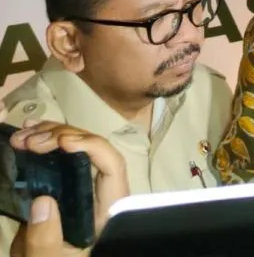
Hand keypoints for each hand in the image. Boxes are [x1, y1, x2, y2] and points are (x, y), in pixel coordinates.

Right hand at [9, 121, 129, 256]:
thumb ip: (46, 239)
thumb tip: (42, 201)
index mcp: (107, 208)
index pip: (113, 166)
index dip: (93, 147)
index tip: (62, 142)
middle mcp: (99, 191)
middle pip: (92, 150)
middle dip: (60, 137)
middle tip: (28, 140)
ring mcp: (81, 185)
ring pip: (75, 147)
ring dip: (48, 135)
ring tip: (21, 136)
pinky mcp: (63, 185)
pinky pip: (59, 156)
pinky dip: (44, 141)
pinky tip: (26, 133)